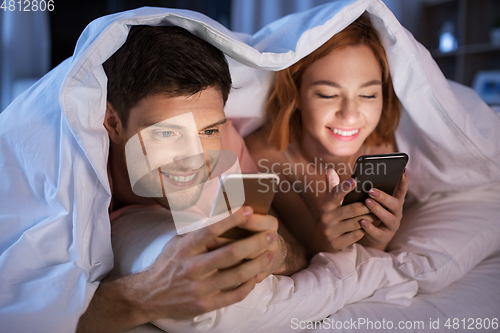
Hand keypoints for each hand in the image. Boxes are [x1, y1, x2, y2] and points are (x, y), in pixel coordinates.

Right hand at [139, 206, 275, 321]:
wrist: (149, 296)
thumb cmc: (168, 265)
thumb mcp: (177, 243)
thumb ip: (197, 232)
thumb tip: (218, 213)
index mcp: (186, 248)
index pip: (211, 230)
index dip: (232, 220)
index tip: (248, 210)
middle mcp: (193, 267)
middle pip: (231, 253)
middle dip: (255, 243)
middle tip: (270, 236)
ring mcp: (200, 288)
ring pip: (237, 274)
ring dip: (258, 264)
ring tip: (270, 254)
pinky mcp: (205, 304)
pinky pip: (234, 295)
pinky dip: (249, 285)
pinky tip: (256, 277)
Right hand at [312, 174, 372, 253]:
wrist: (325, 239)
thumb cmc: (333, 214)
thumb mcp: (331, 201)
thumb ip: (332, 185)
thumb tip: (329, 169)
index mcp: (325, 204)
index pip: (335, 194)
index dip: (344, 187)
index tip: (354, 180)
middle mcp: (326, 217)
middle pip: (352, 209)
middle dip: (367, 206)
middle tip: (379, 201)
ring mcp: (330, 231)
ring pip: (356, 223)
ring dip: (369, 218)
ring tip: (379, 213)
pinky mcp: (336, 243)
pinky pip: (356, 235)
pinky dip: (364, 230)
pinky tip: (370, 226)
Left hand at [358, 169, 408, 250]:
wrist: (368, 235)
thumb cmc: (369, 212)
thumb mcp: (370, 200)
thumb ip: (366, 190)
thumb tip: (354, 177)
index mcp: (394, 202)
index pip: (401, 190)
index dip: (404, 181)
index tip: (404, 170)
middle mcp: (396, 213)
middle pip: (395, 204)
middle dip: (384, 197)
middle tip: (371, 191)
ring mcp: (392, 225)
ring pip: (389, 218)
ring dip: (378, 210)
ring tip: (367, 203)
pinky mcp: (384, 237)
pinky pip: (379, 233)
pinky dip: (370, 227)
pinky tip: (362, 221)